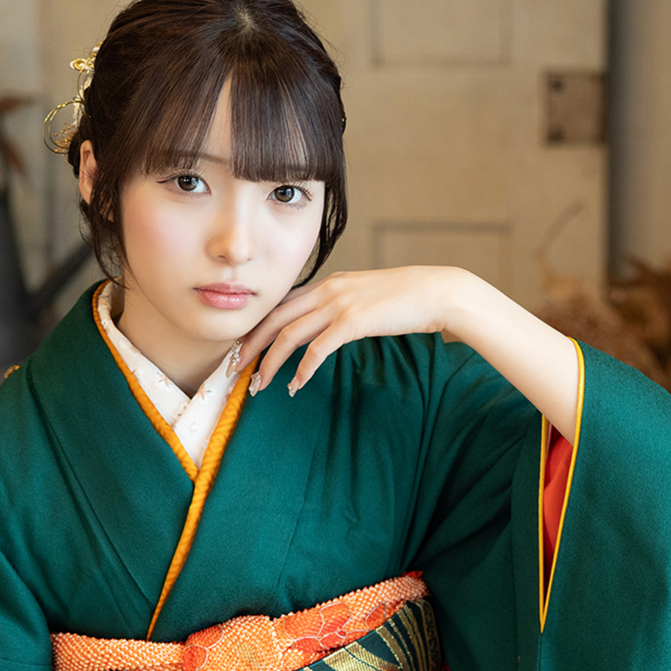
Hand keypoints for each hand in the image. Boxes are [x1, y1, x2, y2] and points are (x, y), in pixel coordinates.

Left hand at [238, 266, 467, 395]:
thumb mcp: (367, 296)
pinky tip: (296, 386)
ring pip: (288, 335)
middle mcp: (327, 290)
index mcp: (328, 283)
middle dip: (249, 345)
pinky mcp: (354, 321)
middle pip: (274, 318)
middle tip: (232, 369)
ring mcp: (339, 304)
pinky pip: (318, 349)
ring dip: (269, 362)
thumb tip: (329, 328)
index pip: (280, 305)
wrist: (437, 292)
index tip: (243, 348)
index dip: (257, 327)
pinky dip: (303, 370)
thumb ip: (344, 307)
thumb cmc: (408, 299)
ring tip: (258, 385)